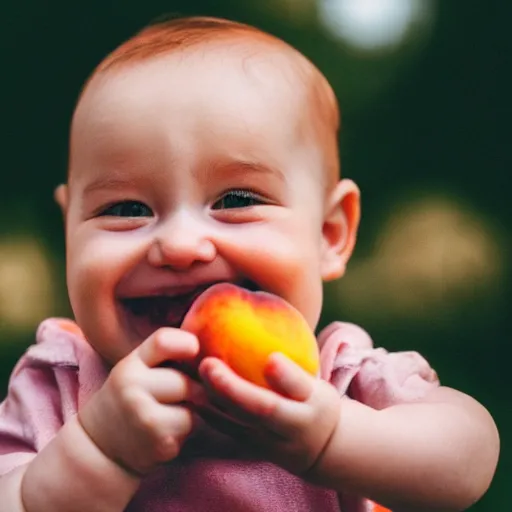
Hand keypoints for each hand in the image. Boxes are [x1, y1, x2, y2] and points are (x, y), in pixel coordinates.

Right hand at [77, 328, 205, 475]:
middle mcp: (131, 387)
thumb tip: (210, 353)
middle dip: (191, 390)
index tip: (194, 351)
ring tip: (170, 418)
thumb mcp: (136, 371)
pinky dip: (187, 433)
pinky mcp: (159, 442)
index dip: (186, 343)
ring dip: (191, 414)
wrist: (98, 448)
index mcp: (129, 365)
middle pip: (185, 381)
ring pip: (193, 407)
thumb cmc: (129, 401)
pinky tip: (167, 435)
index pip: (163, 341)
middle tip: (178, 399)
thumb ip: (165, 355)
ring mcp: (144, 416)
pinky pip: (192, 429)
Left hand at [197, 352, 340, 475]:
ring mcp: (267, 441)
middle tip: (208, 363)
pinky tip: (192, 394)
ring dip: (214, 398)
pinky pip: (226, 430)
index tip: (272, 359)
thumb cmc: (315, 406)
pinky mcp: (249, 447)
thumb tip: (271, 357)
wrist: (318, 451)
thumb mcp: (318, 389)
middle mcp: (289, 427)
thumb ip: (294, 375)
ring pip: (238, 422)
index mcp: (311, 406)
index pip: (300, 390)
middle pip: (260, 409)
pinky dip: (208, 413)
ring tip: (196, 373)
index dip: (285, 376)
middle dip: (232, 387)